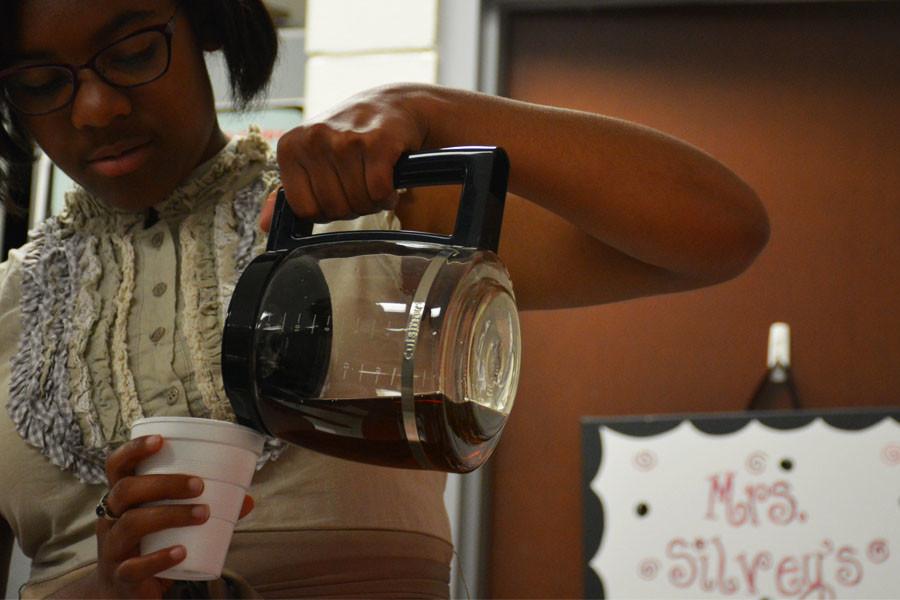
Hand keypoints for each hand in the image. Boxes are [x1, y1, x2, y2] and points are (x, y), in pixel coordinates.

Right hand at [90, 435, 253, 597]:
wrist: (126, 592)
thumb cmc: (150, 546)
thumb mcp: (171, 524)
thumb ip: (204, 508)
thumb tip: (247, 500)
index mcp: (122, 499)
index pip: (116, 466)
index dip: (133, 449)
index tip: (160, 440)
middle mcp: (111, 519)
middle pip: (126, 490)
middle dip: (164, 483)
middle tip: (198, 485)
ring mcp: (112, 548)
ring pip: (132, 524)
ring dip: (171, 515)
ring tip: (203, 514)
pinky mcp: (121, 576)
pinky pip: (134, 566)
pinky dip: (159, 558)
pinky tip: (182, 551)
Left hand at [260, 87, 428, 230]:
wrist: (393, 104)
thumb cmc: (350, 134)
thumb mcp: (311, 157)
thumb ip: (289, 192)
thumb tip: (265, 225)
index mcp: (290, 146)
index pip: (305, 210)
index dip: (327, 211)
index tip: (339, 194)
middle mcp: (313, 140)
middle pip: (333, 209)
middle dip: (353, 207)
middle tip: (362, 186)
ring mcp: (344, 140)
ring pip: (358, 203)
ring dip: (373, 201)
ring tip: (375, 181)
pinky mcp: (376, 142)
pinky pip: (378, 192)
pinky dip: (388, 195)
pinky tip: (389, 181)